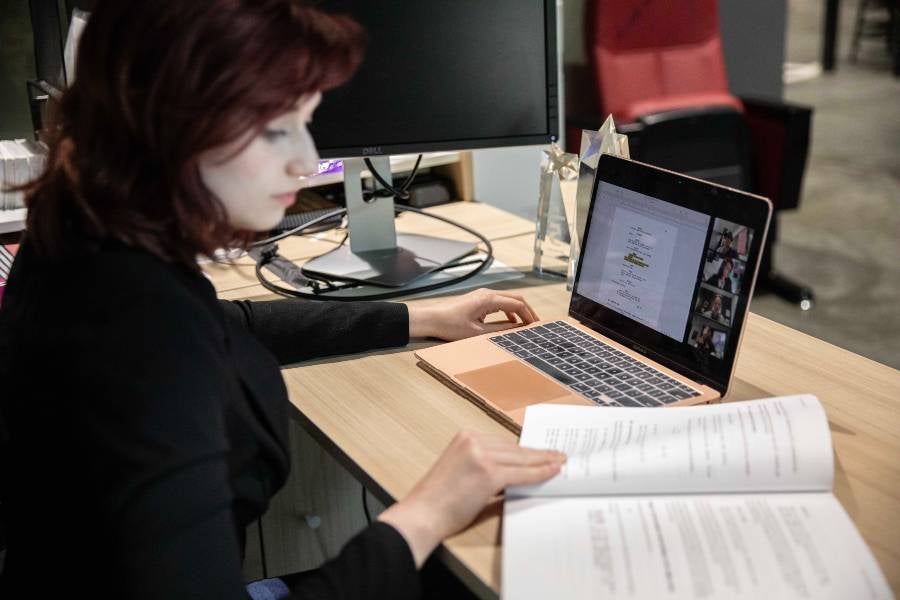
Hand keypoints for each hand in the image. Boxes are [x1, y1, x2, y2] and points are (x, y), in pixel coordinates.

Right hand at [378, 431, 564, 566]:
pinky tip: (552, 472)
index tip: (540, 451)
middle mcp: (473, 441)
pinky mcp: (489, 473)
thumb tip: (513, 475)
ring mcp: (482, 456)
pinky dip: (540, 473)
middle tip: (557, 455)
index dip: (525, 449)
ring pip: (521, 458)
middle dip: (538, 453)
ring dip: (543, 461)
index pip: (504, 443)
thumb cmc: (437, 500)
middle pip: (515, 448)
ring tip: (560, 463)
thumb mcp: (460, 470)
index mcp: (465, 437)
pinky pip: (522, 473)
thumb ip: (484, 467)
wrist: (423, 513)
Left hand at [407, 288, 538, 340]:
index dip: (529, 315)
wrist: (431, 319)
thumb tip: (516, 330)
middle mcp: (487, 293)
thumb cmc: (450, 325)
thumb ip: (499, 330)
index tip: (536, 326)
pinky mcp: (478, 299)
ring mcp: (482, 295)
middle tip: (535, 324)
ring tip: (525, 325)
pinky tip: (510, 323)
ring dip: (518, 311)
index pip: (517, 304)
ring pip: (508, 299)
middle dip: (527, 311)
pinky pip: (499, 302)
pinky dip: (508, 310)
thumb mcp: (477, 332)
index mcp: (489, 299)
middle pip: (516, 298)